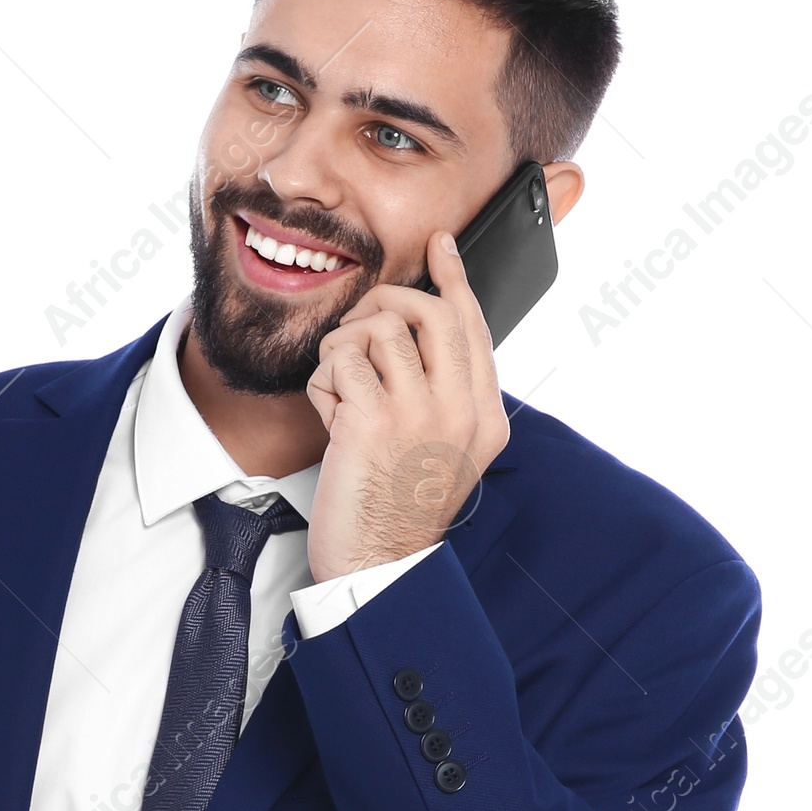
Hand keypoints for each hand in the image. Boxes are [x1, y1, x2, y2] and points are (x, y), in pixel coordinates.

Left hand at [304, 227, 508, 582]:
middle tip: (360, 323)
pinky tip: (329, 413)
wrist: (379, 564)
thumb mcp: (447, 452)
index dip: (454, 279)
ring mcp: (420, 415)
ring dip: (346, 348)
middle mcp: (462, 410)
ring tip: (341, 386)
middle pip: (431, 313)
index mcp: (486, 416)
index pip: (474, 327)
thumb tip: (427, 332)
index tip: (441, 246)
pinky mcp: (372, 422)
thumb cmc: (401, 509)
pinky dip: (324, 381)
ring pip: (381, 329)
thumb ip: (448, 397)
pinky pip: (341, 361)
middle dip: (386, 302)